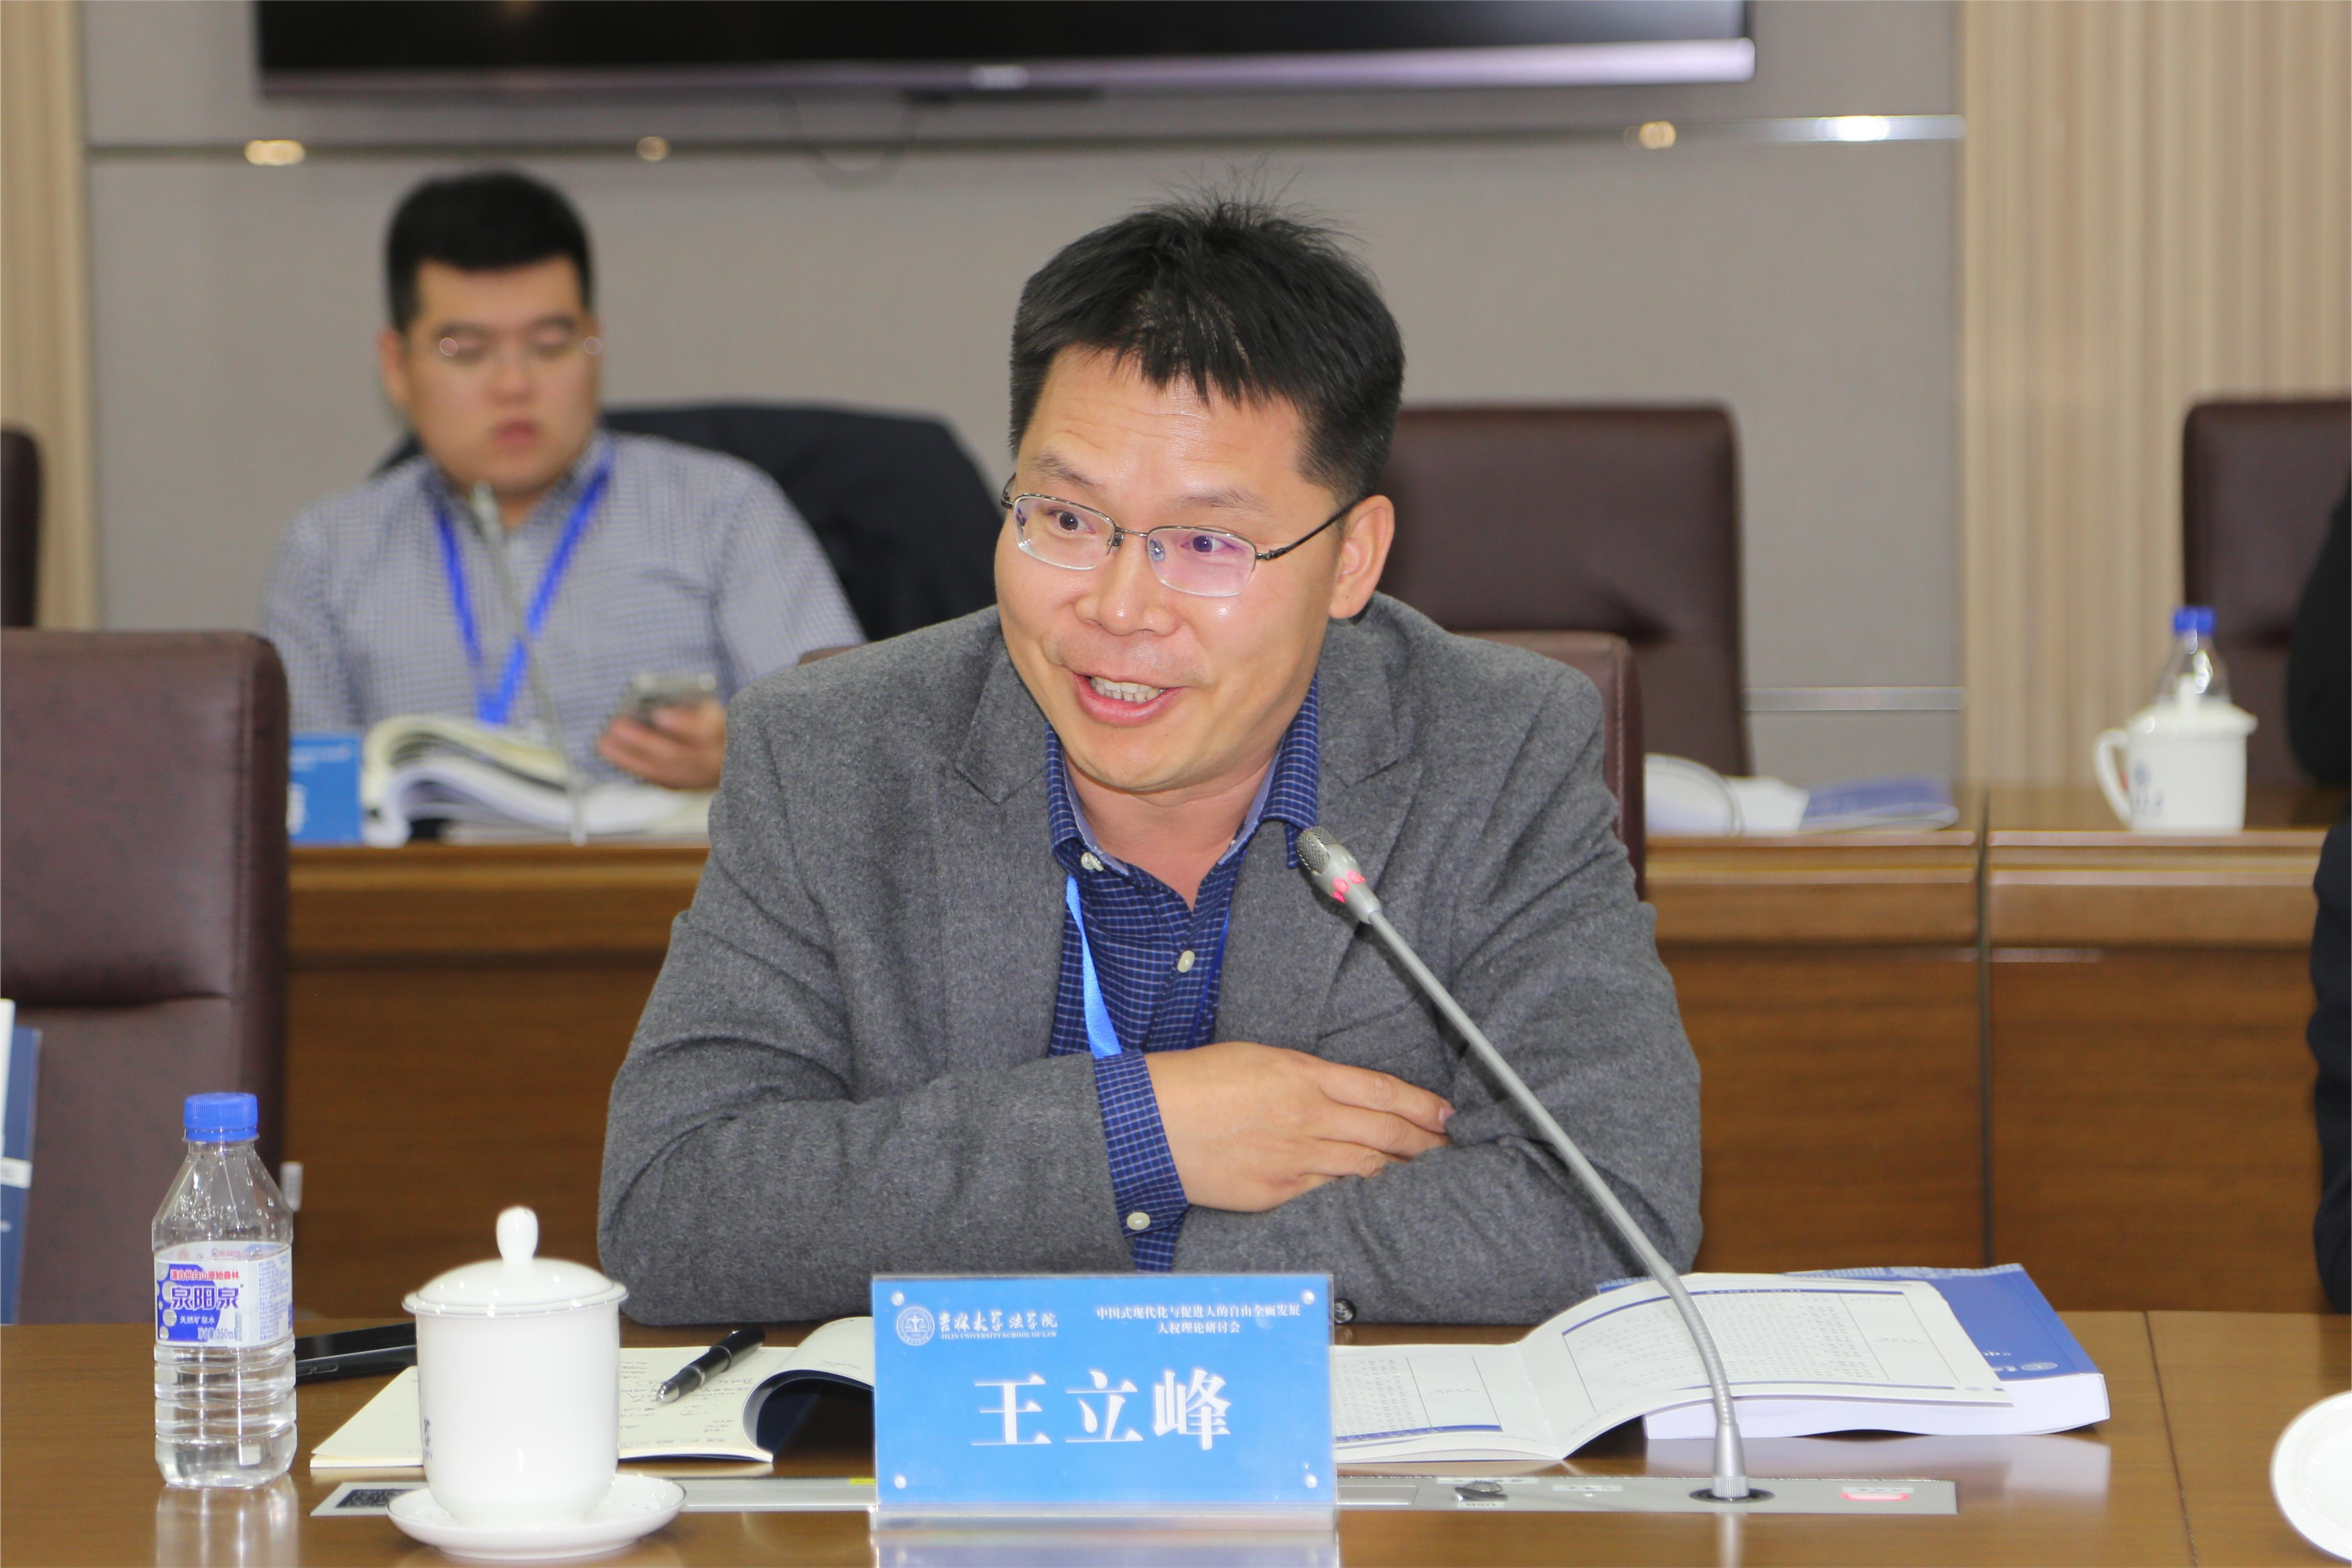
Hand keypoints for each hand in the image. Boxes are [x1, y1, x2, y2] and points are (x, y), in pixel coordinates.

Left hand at [597, 699, 725, 789]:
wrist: (724, 749)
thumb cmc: (705, 718)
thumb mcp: (702, 704)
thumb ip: (683, 704)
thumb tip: (652, 706)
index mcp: (722, 732)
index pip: (704, 731)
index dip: (681, 724)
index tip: (659, 714)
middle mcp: (713, 761)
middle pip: (675, 755)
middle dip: (643, 741)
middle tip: (616, 726)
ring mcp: (697, 778)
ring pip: (661, 771)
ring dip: (629, 756)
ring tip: (604, 741)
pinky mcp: (682, 785)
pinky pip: (654, 778)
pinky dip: (632, 765)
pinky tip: (613, 753)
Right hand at [1145, 1040, 1453, 1212]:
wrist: (1152, 1122)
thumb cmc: (1196, 1082)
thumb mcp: (1259, 1059)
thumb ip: (1304, 1076)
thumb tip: (1338, 1092)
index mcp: (1303, 1075)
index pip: (1380, 1091)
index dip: (1421, 1104)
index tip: (1445, 1113)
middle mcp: (1306, 1117)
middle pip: (1384, 1130)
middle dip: (1424, 1140)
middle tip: (1449, 1146)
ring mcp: (1294, 1158)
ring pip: (1366, 1166)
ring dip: (1402, 1169)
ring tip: (1426, 1172)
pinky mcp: (1277, 1191)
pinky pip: (1330, 1193)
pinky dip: (1358, 1192)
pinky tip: (1376, 1194)